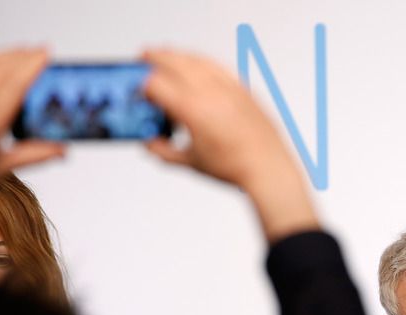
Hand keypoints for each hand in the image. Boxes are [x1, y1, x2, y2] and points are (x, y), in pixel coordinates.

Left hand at [0, 31, 63, 209]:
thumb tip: (62, 150)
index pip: (15, 83)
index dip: (33, 65)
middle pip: (3, 68)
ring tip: (25, 50)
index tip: (47, 54)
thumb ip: (34, 154)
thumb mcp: (1, 168)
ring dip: (7, 53)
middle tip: (43, 53)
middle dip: (25, 56)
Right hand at [142, 49, 317, 242]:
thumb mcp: (190, 162)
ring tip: (166, 57)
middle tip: (142, 58)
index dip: (141, 86)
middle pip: (174, 61)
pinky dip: (201, 62)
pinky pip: (217, 66)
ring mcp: (229, 88)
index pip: (156, 84)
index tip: (138, 91)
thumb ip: (163, 151)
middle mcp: (210, 93)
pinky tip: (196, 64)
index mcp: (193, 109)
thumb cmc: (234, 167)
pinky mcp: (243, 89)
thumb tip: (149, 143)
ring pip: (196, 59)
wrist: (268, 168)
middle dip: (154, 58)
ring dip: (177, 56)